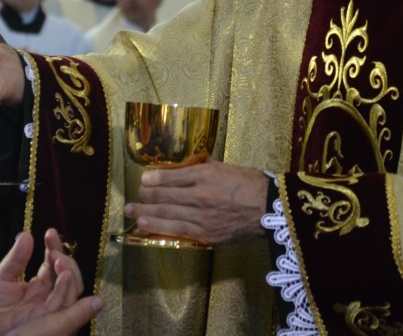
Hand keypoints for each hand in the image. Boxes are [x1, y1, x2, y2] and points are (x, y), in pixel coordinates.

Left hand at [0, 229, 101, 335]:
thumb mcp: (2, 276)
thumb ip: (16, 258)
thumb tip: (26, 235)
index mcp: (38, 286)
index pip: (54, 265)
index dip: (54, 247)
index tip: (50, 233)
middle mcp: (45, 297)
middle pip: (68, 278)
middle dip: (65, 260)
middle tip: (53, 250)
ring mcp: (45, 309)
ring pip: (70, 291)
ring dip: (69, 272)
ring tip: (58, 258)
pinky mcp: (42, 320)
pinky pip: (59, 304)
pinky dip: (64, 288)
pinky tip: (63, 273)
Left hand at [124, 161, 268, 244]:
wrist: (272, 208)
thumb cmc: (250, 184)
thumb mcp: (225, 167)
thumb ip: (202, 168)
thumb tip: (181, 169)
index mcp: (206, 174)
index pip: (170, 176)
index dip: (153, 178)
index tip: (144, 178)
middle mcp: (200, 194)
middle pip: (164, 195)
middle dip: (146, 196)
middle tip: (133, 196)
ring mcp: (202, 216)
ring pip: (166, 214)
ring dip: (145, 212)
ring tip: (130, 211)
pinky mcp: (207, 234)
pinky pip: (178, 231)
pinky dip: (159, 228)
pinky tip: (145, 227)